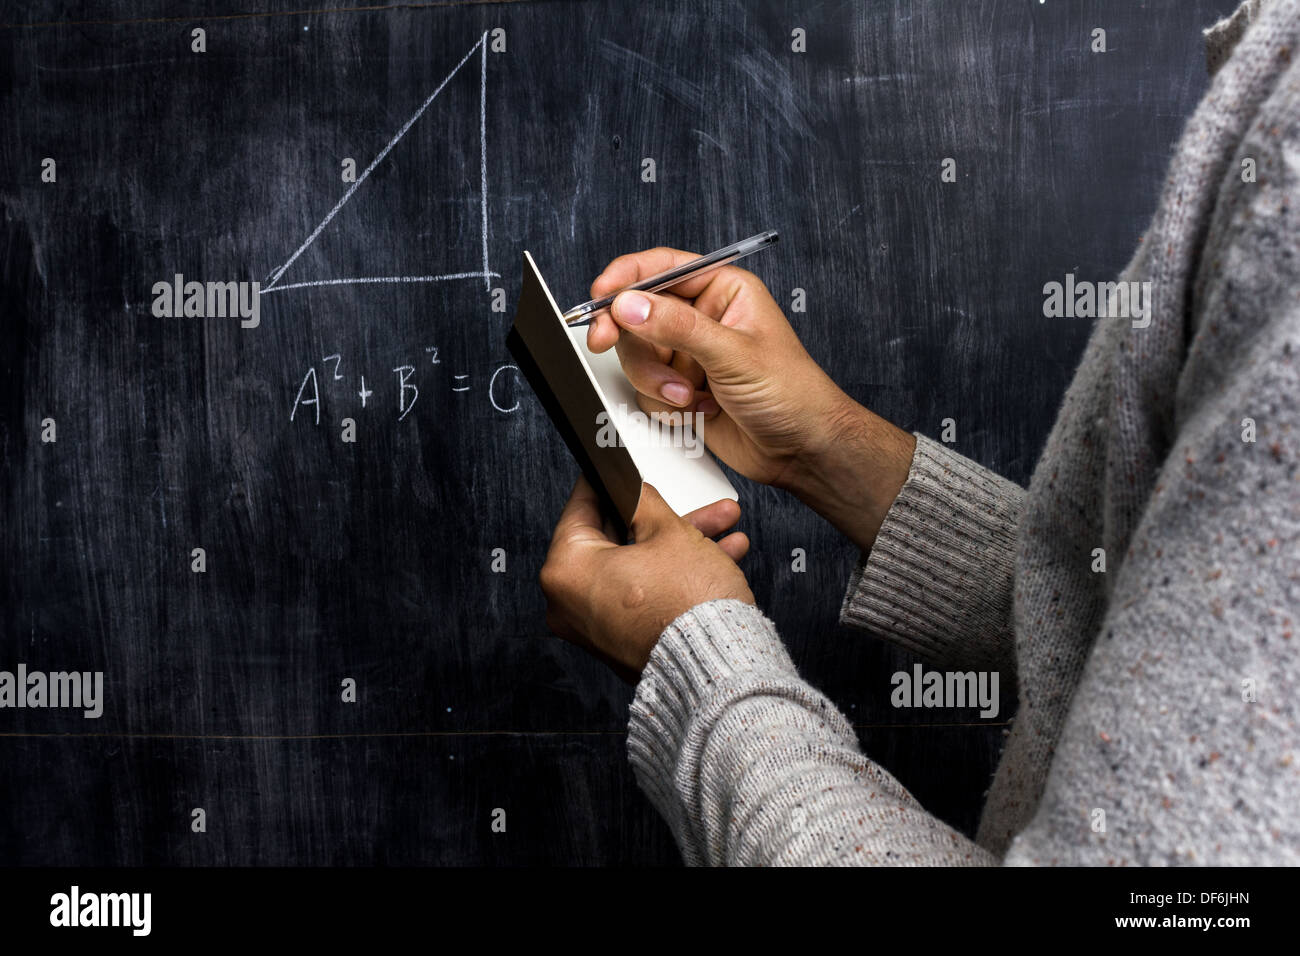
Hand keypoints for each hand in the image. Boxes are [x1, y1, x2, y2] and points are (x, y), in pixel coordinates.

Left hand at [540, 477, 753, 680]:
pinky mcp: (622, 645)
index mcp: (565, 571)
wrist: (718, 667)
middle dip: (664, 519)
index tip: (614, 472)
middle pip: (617, 541)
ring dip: (681, 546)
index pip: (580, 509)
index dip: (607, 484)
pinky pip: (644, 596)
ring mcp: (595, 629)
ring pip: (638, 568)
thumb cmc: (687, 605)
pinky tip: (717, 557)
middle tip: (688, 503)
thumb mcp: (668, 531)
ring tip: (721, 527)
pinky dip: (673, 577)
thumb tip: (633, 493)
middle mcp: (570, 605)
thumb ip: (644, 503)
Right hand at [585, 247, 915, 551]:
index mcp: (723, 291)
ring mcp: (689, 355)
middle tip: (604, 341)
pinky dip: (663, 404)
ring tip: (688, 396)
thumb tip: (630, 305)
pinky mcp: (681, 389)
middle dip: (629, 337)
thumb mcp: (733, 353)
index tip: (601, 295)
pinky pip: (645, 388)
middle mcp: (702, 319)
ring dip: (654, 380)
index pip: (662, 269)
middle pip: (637, 313)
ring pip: (637, 355)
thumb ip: (678, 327)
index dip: (626, 279)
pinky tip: (697, 410)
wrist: (801, 450)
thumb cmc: (792, 393)